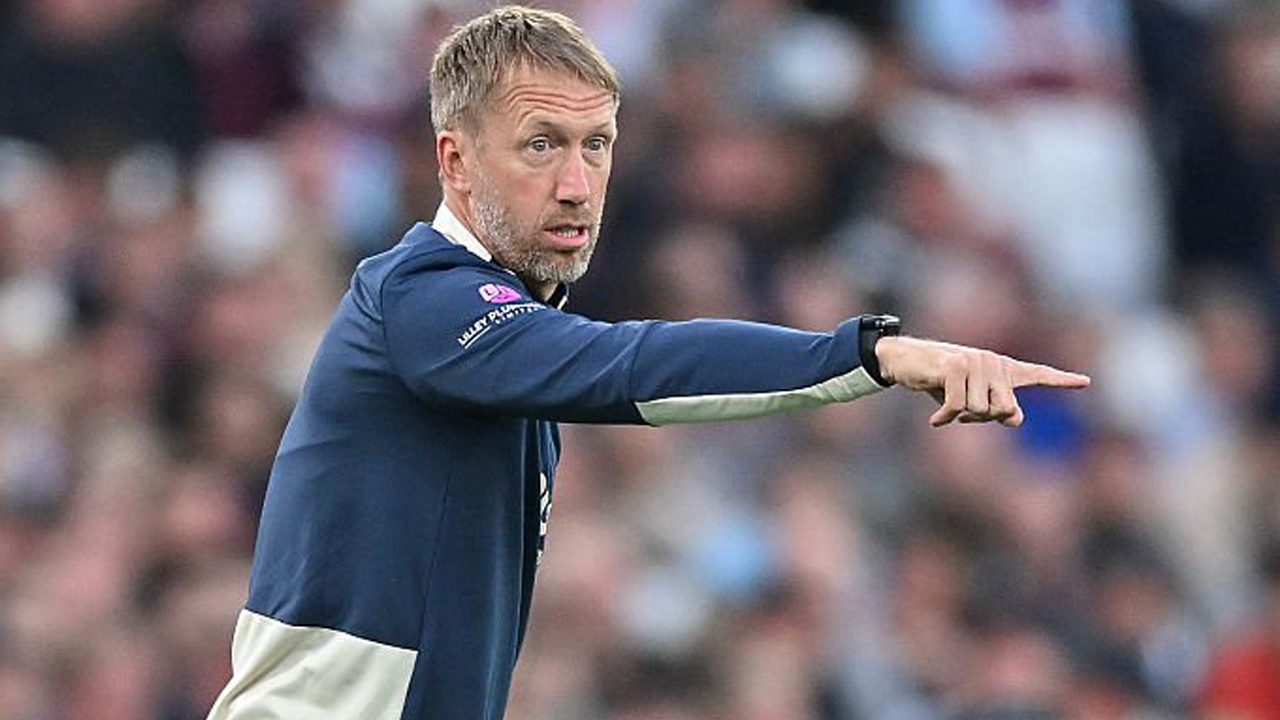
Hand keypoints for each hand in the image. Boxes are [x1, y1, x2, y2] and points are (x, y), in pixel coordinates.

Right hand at [875, 336, 1089, 426]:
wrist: (906, 360)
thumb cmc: (940, 381)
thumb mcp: (971, 399)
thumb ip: (996, 409)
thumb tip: (1015, 419)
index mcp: (1002, 368)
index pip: (1037, 374)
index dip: (1062, 380)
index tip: (1086, 382)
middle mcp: (994, 362)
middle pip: (1004, 410)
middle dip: (982, 419)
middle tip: (963, 416)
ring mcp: (976, 362)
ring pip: (980, 411)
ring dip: (960, 417)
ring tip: (947, 408)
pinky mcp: (955, 367)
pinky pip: (958, 408)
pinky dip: (945, 419)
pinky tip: (935, 420)